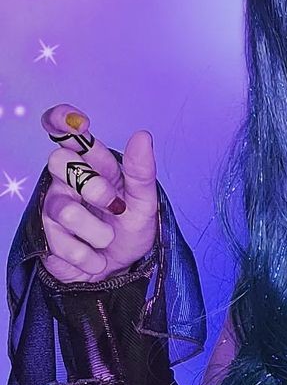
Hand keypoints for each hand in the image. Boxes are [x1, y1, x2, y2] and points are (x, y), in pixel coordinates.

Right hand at [38, 104, 160, 284]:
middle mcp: (67, 178)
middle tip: (114, 207)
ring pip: (67, 210)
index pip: (64, 129)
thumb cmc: (131, 227)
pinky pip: (64, 243)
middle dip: (94, 188)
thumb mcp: (145, 201)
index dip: (62, 118)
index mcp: (93, 163)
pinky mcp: (44, 235)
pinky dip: (90, 256)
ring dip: (99, 232)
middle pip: (59, 160)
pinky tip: (95, 256)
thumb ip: (141, 171)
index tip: (79, 122)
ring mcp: (53, 204)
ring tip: (108, 239)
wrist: (121, 266)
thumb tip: (142, 135)